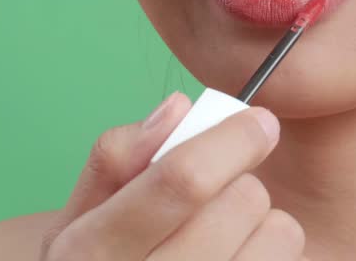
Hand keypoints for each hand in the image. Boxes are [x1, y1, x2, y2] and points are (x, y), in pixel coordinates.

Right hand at [39, 92, 306, 259]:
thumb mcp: (76, 218)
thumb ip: (118, 159)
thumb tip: (179, 109)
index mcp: (90, 252)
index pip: (183, 181)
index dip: (232, 140)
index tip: (260, 120)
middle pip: (242, 201)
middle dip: (239, 181)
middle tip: (217, 197)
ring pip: (279, 233)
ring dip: (262, 222)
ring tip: (225, 236)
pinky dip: (270, 251)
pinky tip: (232, 259)